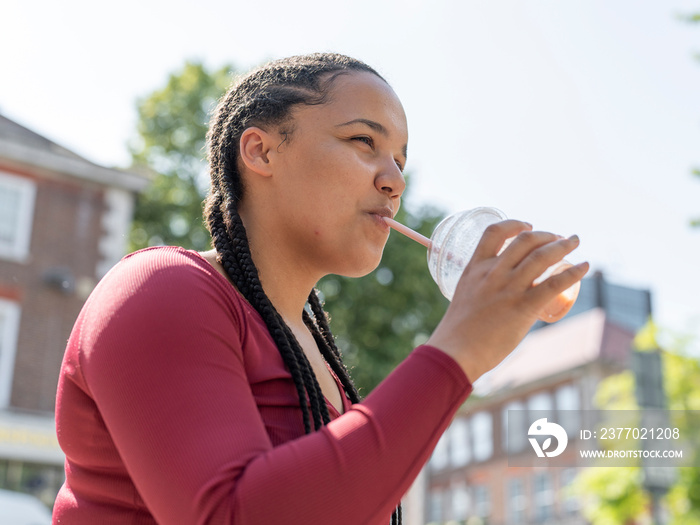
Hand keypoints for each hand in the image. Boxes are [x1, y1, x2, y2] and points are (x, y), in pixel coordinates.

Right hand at [426, 220, 588, 382]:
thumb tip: (501, 293)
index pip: (494, 232)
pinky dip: (573, 272)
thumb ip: (482, 288)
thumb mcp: (465, 296)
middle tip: (559, 239)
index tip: (527, 226)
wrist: (456, 351)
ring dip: (563, 246)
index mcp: (475, 267)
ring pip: (542, 256)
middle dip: (547, 235)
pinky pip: (554, 283)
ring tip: (574, 243)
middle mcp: (493, 272)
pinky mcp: (524, 306)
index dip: (514, 224)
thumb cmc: (458, 330)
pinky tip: (584, 266)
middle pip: (525, 240)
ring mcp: (509, 288)